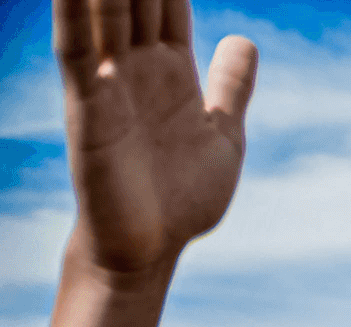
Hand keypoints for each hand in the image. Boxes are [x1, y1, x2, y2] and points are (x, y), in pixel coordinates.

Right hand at [55, 0, 257, 279]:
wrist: (152, 247)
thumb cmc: (182, 196)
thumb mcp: (223, 132)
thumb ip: (230, 85)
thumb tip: (244, 40)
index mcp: (168, 67)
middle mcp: (134, 65)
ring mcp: (109, 83)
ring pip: (102, 9)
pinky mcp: (89, 107)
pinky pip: (78, 50)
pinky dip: (75, 13)